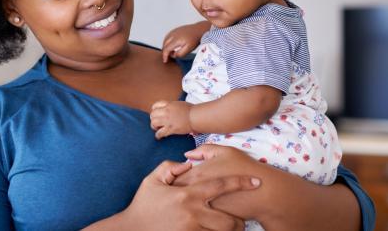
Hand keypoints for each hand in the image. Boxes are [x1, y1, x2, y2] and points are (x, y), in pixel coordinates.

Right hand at [120, 160, 259, 230]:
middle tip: (243, 220)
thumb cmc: (143, 204)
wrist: (132, 229)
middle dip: (240, 222)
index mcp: (187, 194)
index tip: (256, 181)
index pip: (221, 186)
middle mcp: (193, 213)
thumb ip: (170, 167)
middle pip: (228, 221)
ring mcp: (191, 229)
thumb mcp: (153, 180)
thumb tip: (188, 164)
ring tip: (233, 229)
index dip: (241, 183)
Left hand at [150, 100, 192, 138]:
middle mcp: (167, 111)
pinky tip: (159, 137)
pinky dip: (158, 135)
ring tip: (157, 129)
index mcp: (169, 104)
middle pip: (153, 114)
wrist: (197, 117)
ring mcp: (168, 120)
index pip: (155, 105)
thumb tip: (169, 110)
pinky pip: (160, 133)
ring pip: (154, 123)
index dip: (154, 110)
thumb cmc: (191, 110)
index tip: (156, 114)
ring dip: (154, 126)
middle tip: (156, 123)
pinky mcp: (171, 128)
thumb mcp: (179, 104)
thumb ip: (172, 106)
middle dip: (153, 119)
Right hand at [162, 21, 210, 62]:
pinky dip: (167, 42)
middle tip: (168, 57)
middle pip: (164, 45)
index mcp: (176, 40)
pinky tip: (171, 45)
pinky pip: (167, 37)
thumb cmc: (195, 39)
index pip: (166, 49)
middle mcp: (173, 35)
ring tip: (170, 52)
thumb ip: (180, 54)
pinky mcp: (175, 30)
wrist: (199, 30)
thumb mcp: (189, 49)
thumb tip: (173, 55)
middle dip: (165, 52)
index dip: (164, 56)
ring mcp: (173, 31)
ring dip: (165, 47)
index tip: (165, 60)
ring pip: (165, 40)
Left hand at [175, 145, 265, 222]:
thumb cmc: (245, 168)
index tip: (178, 178)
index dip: (173, 178)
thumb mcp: (225, 151)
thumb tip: (187, 155)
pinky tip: (199, 209)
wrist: (264, 193)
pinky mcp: (212, 219)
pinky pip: (197, 216)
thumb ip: (204, 150)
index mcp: (197, 174)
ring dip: (184, 204)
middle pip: (176, 194)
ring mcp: (203, 207)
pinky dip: (195, 212)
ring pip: (185, 207)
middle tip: (180, 191)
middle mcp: (197, 192)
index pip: (174, 177)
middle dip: (175, 192)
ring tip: (187, 201)